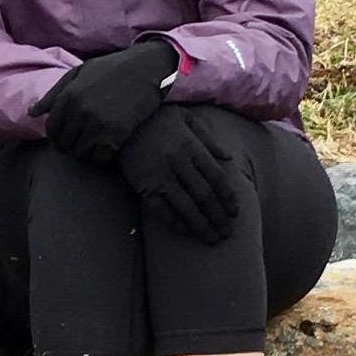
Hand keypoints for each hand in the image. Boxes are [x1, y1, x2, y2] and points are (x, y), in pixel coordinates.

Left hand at [30, 39, 178, 162]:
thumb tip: (32, 113)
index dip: (56, 137)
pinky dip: (101, 157)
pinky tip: (106, 148)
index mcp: (69, 95)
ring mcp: (98, 124)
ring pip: (81, 153)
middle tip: (79, 143)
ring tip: (92, 146)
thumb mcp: (78, 73)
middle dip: (69, 146)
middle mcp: (80, 111)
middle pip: (65, 143)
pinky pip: (100, 157)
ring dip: (85, 152)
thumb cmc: (111, 69)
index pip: (52, 129)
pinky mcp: (116, 134)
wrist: (146, 69)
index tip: (64, 138)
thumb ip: (54, 94)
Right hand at [116, 106, 240, 243]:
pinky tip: (186, 231)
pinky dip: (175, 222)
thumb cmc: (157, 117)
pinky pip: (162, 209)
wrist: (121, 119)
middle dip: (218, 216)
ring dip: (201, 225)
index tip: (234, 212)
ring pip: (186, 206)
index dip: (228, 197)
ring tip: (212, 238)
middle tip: (227, 232)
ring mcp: (160, 175)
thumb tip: (229, 158)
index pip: (216, 177)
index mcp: (191, 146)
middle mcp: (178, 162)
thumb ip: (208, 137)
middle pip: (204, 195)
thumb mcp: (186, 118)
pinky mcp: (143, 185)